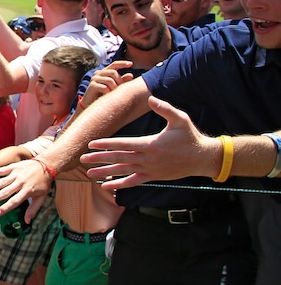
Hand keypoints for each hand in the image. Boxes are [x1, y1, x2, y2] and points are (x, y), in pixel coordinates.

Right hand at [0, 159, 50, 222]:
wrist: (47, 164)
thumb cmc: (43, 183)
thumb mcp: (41, 197)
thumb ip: (33, 209)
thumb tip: (27, 221)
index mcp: (27, 191)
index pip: (15, 201)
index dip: (5, 207)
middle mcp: (21, 182)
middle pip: (6, 192)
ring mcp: (16, 174)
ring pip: (2, 181)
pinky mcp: (14, 167)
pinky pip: (2, 170)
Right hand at [80, 61, 133, 107]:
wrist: (92, 104)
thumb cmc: (104, 94)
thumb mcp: (115, 86)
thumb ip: (122, 81)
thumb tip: (130, 75)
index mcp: (104, 71)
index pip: (114, 64)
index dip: (122, 63)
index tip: (131, 64)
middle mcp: (98, 73)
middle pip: (113, 72)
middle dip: (119, 81)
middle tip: (121, 90)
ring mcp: (94, 79)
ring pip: (109, 80)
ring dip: (114, 88)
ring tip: (114, 94)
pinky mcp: (91, 86)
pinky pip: (104, 87)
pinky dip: (108, 92)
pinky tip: (107, 96)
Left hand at [81, 96, 219, 188]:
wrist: (202, 158)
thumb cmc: (190, 136)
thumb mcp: (180, 119)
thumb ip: (165, 109)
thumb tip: (151, 99)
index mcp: (150, 145)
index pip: (123, 144)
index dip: (106, 144)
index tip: (92, 144)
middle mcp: (147, 159)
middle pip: (119, 159)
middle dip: (99, 159)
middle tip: (82, 159)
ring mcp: (149, 170)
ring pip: (123, 172)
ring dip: (105, 173)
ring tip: (89, 173)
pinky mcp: (152, 177)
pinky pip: (133, 182)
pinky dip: (120, 184)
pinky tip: (106, 186)